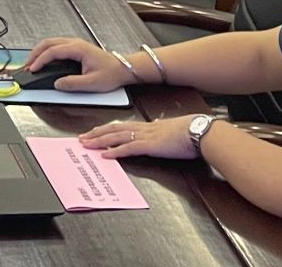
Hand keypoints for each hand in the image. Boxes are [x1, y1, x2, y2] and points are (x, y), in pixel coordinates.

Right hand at [24, 38, 131, 92]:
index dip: (40, 60)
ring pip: (51, 42)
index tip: (32, 69)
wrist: (122, 68)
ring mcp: (75, 44)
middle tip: (26, 65)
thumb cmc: (111, 73)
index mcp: (78, 48)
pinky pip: (56, 45)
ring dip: (39, 52)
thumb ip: (73, 84)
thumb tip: (57, 84)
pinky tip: (43, 60)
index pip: (53, 51)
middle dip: (35, 53)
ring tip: (32, 63)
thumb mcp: (93, 83)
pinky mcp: (75, 48)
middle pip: (48, 43)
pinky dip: (46, 52)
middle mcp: (75, 43)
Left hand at [79, 116, 198, 160]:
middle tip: (82, 137)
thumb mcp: (172, 129)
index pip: (122, 126)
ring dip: (100, 141)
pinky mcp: (150, 146)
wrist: (199, 131)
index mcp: (148, 126)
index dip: (107, 129)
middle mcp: (143, 129)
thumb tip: (158, 128)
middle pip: (114, 129)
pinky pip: (129, 148)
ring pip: (117, 136)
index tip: (95, 131)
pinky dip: (115, 151)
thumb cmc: (190, 132)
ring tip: (87, 144)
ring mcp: (146, 136)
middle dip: (97, 133)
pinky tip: (105, 154)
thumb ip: (162, 129)